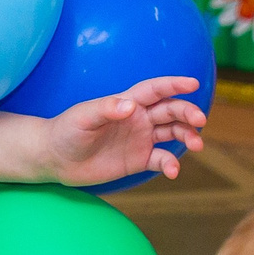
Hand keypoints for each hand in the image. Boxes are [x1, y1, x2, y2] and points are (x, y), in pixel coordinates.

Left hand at [33, 77, 207, 185]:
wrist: (54, 158)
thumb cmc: (65, 131)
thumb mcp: (82, 117)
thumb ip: (105, 109)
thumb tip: (131, 106)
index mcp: (126, 102)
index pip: (155, 90)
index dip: (174, 84)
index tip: (193, 83)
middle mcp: (138, 119)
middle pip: (171, 111)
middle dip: (188, 113)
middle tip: (200, 120)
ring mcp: (140, 139)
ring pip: (173, 133)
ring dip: (188, 136)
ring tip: (197, 145)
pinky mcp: (138, 160)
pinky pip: (161, 160)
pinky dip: (171, 164)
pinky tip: (172, 171)